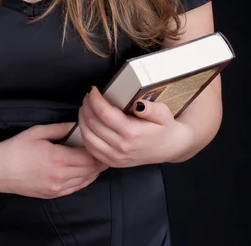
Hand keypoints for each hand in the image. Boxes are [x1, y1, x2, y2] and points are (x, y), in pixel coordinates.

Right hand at [0, 122, 108, 198]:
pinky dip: (85, 180)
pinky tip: (88, 173)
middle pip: (90, 170)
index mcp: (58, 158)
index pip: (88, 156)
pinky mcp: (52, 194)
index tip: (104, 141)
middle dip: (101, 161)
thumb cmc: (16, 148)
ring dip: (95, 172)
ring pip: (85, 181)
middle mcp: (60, 176)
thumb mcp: (38, 131)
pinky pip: (75, 188)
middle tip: (109, 150)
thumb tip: (76, 125)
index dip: (99, 150)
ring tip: (102, 161)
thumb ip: (60, 128)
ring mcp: (57, 188)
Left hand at [78, 86, 193, 166]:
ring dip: (82, 120)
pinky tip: (87, 123)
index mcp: (132, 133)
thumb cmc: (165, 128)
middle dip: (87, 106)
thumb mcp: (163, 113)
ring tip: (85, 107)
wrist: (170, 148)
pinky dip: (85, 134)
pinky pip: (91, 149)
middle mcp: (122, 147)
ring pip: (88, 137)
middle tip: (88, 96)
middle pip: (93, 124)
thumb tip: (138, 103)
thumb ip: (150, 108)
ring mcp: (116, 157)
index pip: (105, 114)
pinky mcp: (113, 162)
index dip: (95, 100)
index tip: (93, 90)